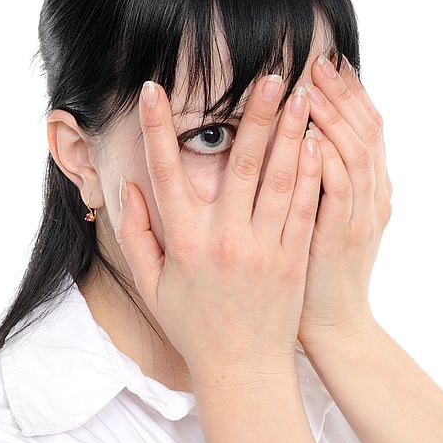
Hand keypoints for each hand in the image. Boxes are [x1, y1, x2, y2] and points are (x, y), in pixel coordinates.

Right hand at [114, 76, 321, 384]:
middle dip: (254, 114)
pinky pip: (303, 206)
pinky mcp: (292, 258)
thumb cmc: (194, 325)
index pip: (165, 174)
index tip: (152, 90)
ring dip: (290, 132)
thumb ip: (137, 235)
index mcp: (185, 242)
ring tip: (301, 94)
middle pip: (239, 163)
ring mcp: (263, 247)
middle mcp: (224, 239)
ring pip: (279, 178)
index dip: (155, 129)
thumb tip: (128, 188)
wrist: (242, 368)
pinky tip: (315, 141)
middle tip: (268, 74)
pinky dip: (310, 171)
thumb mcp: (154, 285)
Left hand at [298, 54, 392, 349]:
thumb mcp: (330, 218)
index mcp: (372, 189)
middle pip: (366, 131)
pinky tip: (310, 135)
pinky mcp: (344, 234)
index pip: (368, 130)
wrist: (333, 323)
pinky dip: (329, 158)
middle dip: (342, 94)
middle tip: (319, 62)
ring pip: (355, 153)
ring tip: (310, 87)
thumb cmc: (319, 270)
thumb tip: (306, 139)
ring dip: (333, 117)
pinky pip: (340, 188)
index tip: (329, 65)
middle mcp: (374, 195)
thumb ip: (326, 179)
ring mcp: (363, 215)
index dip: (352, 95)